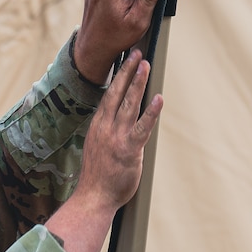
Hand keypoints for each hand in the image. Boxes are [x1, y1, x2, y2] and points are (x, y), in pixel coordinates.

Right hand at [79, 52, 163, 208]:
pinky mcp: (129, 150)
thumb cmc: (97, 178)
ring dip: (137, 83)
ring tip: (145, 65)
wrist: (93, 198)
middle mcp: (106, 127)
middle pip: (117, 93)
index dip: (117, 77)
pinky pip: (142, 127)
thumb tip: (116, 125)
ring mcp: (117, 137)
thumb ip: (107, 133)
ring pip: (129, 104)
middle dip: (127, 71)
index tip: (123, 61)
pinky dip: (151, 112)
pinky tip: (159, 99)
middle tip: (136, 53)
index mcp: (98, 126)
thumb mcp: (97, 148)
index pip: (108, 95)